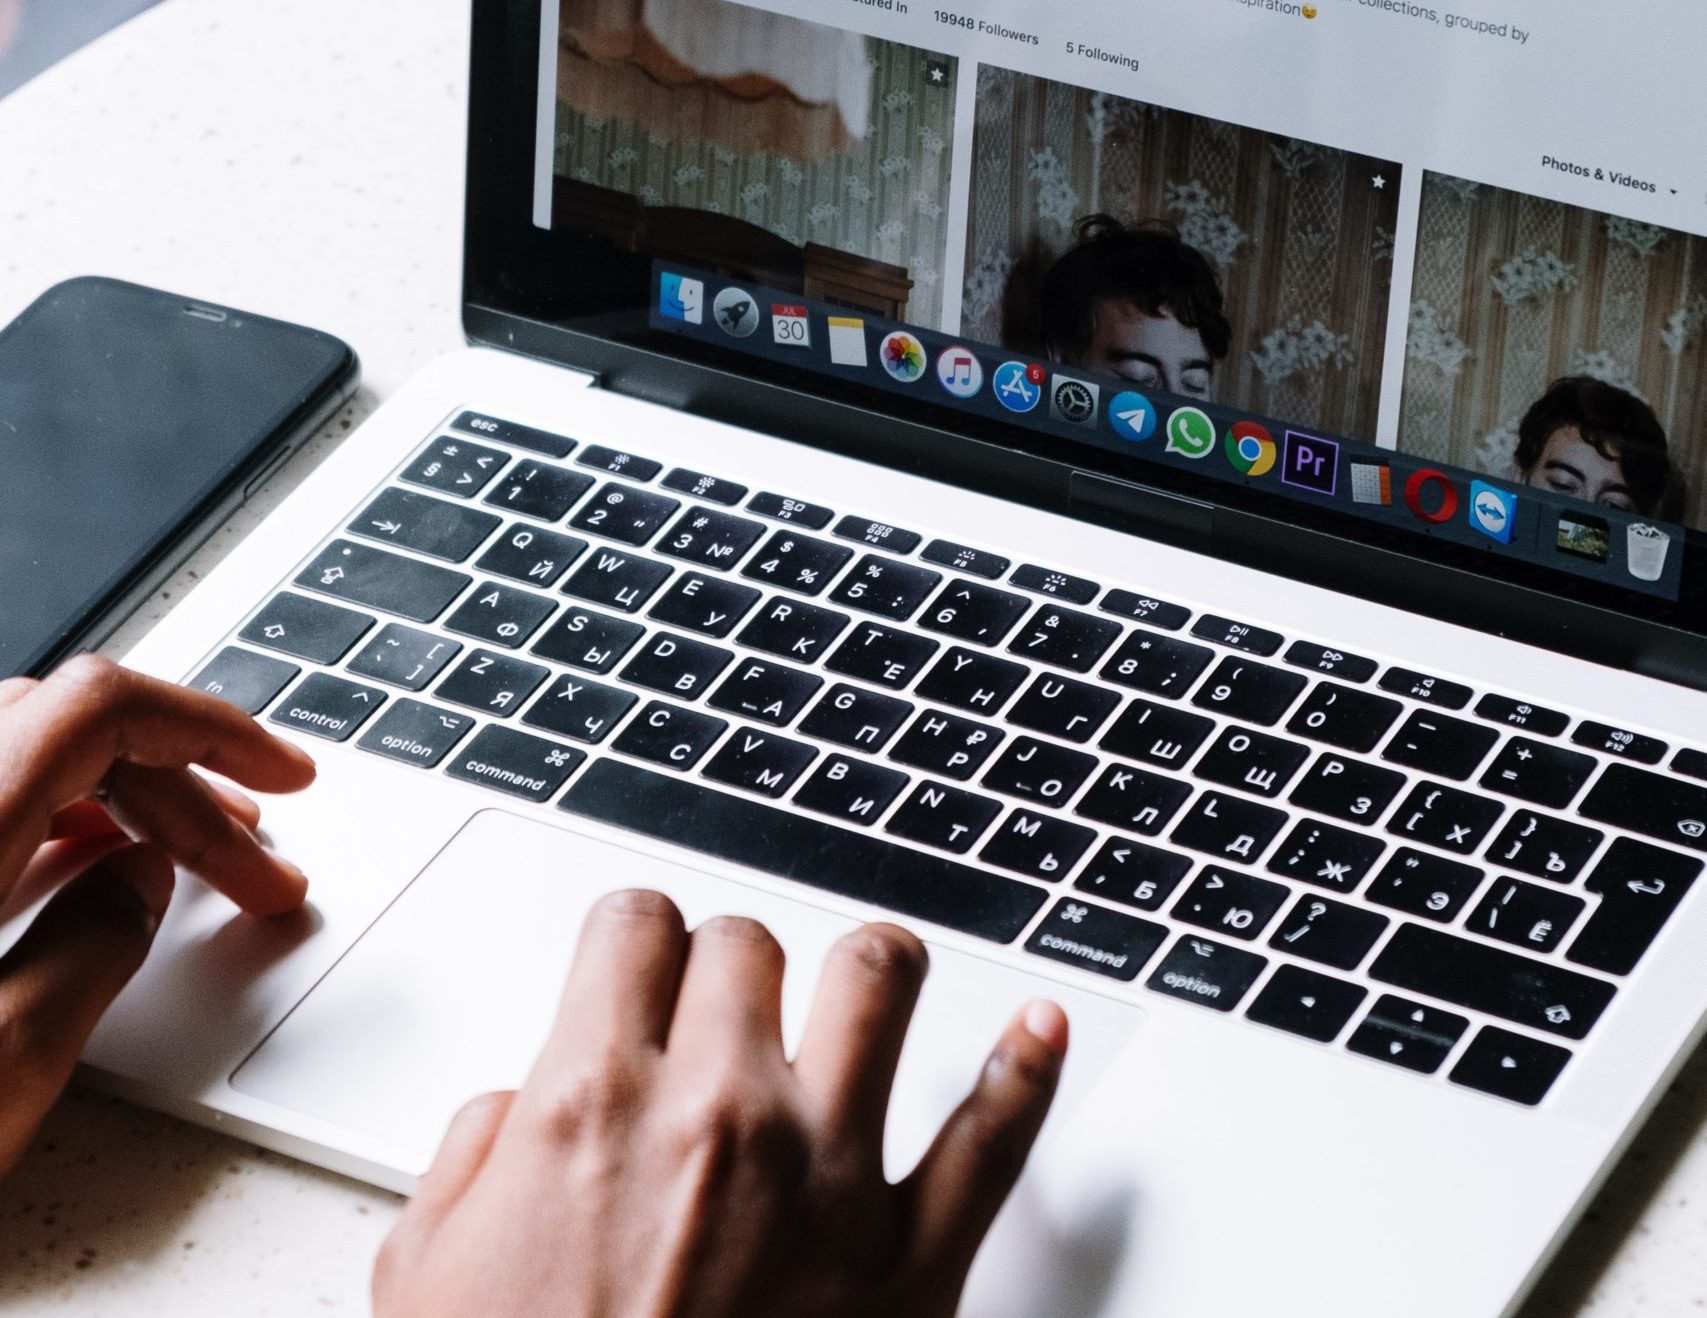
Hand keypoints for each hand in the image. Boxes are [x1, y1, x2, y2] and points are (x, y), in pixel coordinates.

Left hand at [0, 656, 316, 1172]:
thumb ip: (88, 951)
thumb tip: (133, 885)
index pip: (102, 709)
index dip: (211, 726)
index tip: (282, 775)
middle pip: (68, 736)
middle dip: (184, 792)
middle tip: (261, 871)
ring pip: (18, 765)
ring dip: (120, 804)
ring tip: (195, 865)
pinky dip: (49, 826)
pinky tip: (90, 879)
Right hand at [375, 891, 1068, 1317]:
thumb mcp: (426, 1275)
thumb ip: (474, 1156)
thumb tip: (520, 1107)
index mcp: (593, 1104)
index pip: (637, 925)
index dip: (636, 940)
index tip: (644, 963)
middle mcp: (719, 1117)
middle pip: (749, 943)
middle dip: (730, 968)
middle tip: (726, 1011)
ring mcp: (826, 1177)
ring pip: (878, 979)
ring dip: (869, 971)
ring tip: (865, 987)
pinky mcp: (911, 1261)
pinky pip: (994, 1138)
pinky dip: (1026, 1069)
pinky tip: (1035, 1029)